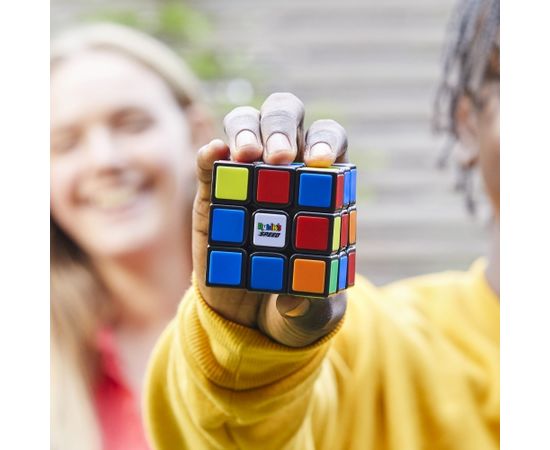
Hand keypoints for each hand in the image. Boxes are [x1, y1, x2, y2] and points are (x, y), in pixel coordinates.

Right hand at [193, 93, 347, 346]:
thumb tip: (294, 298)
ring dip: (246, 131)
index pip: (329, 144)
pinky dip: (210, 153)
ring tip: (246, 154)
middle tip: (279, 157)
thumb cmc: (293, 306)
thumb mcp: (312, 315)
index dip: (327, 142)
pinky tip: (213, 154)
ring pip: (246, 126)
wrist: (250, 321)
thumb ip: (311, 308)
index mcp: (322, 189)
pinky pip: (209, 163)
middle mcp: (284, 172)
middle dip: (282, 128)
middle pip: (286, 119)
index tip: (320, 162)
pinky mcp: (212, 194)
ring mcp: (245, 179)